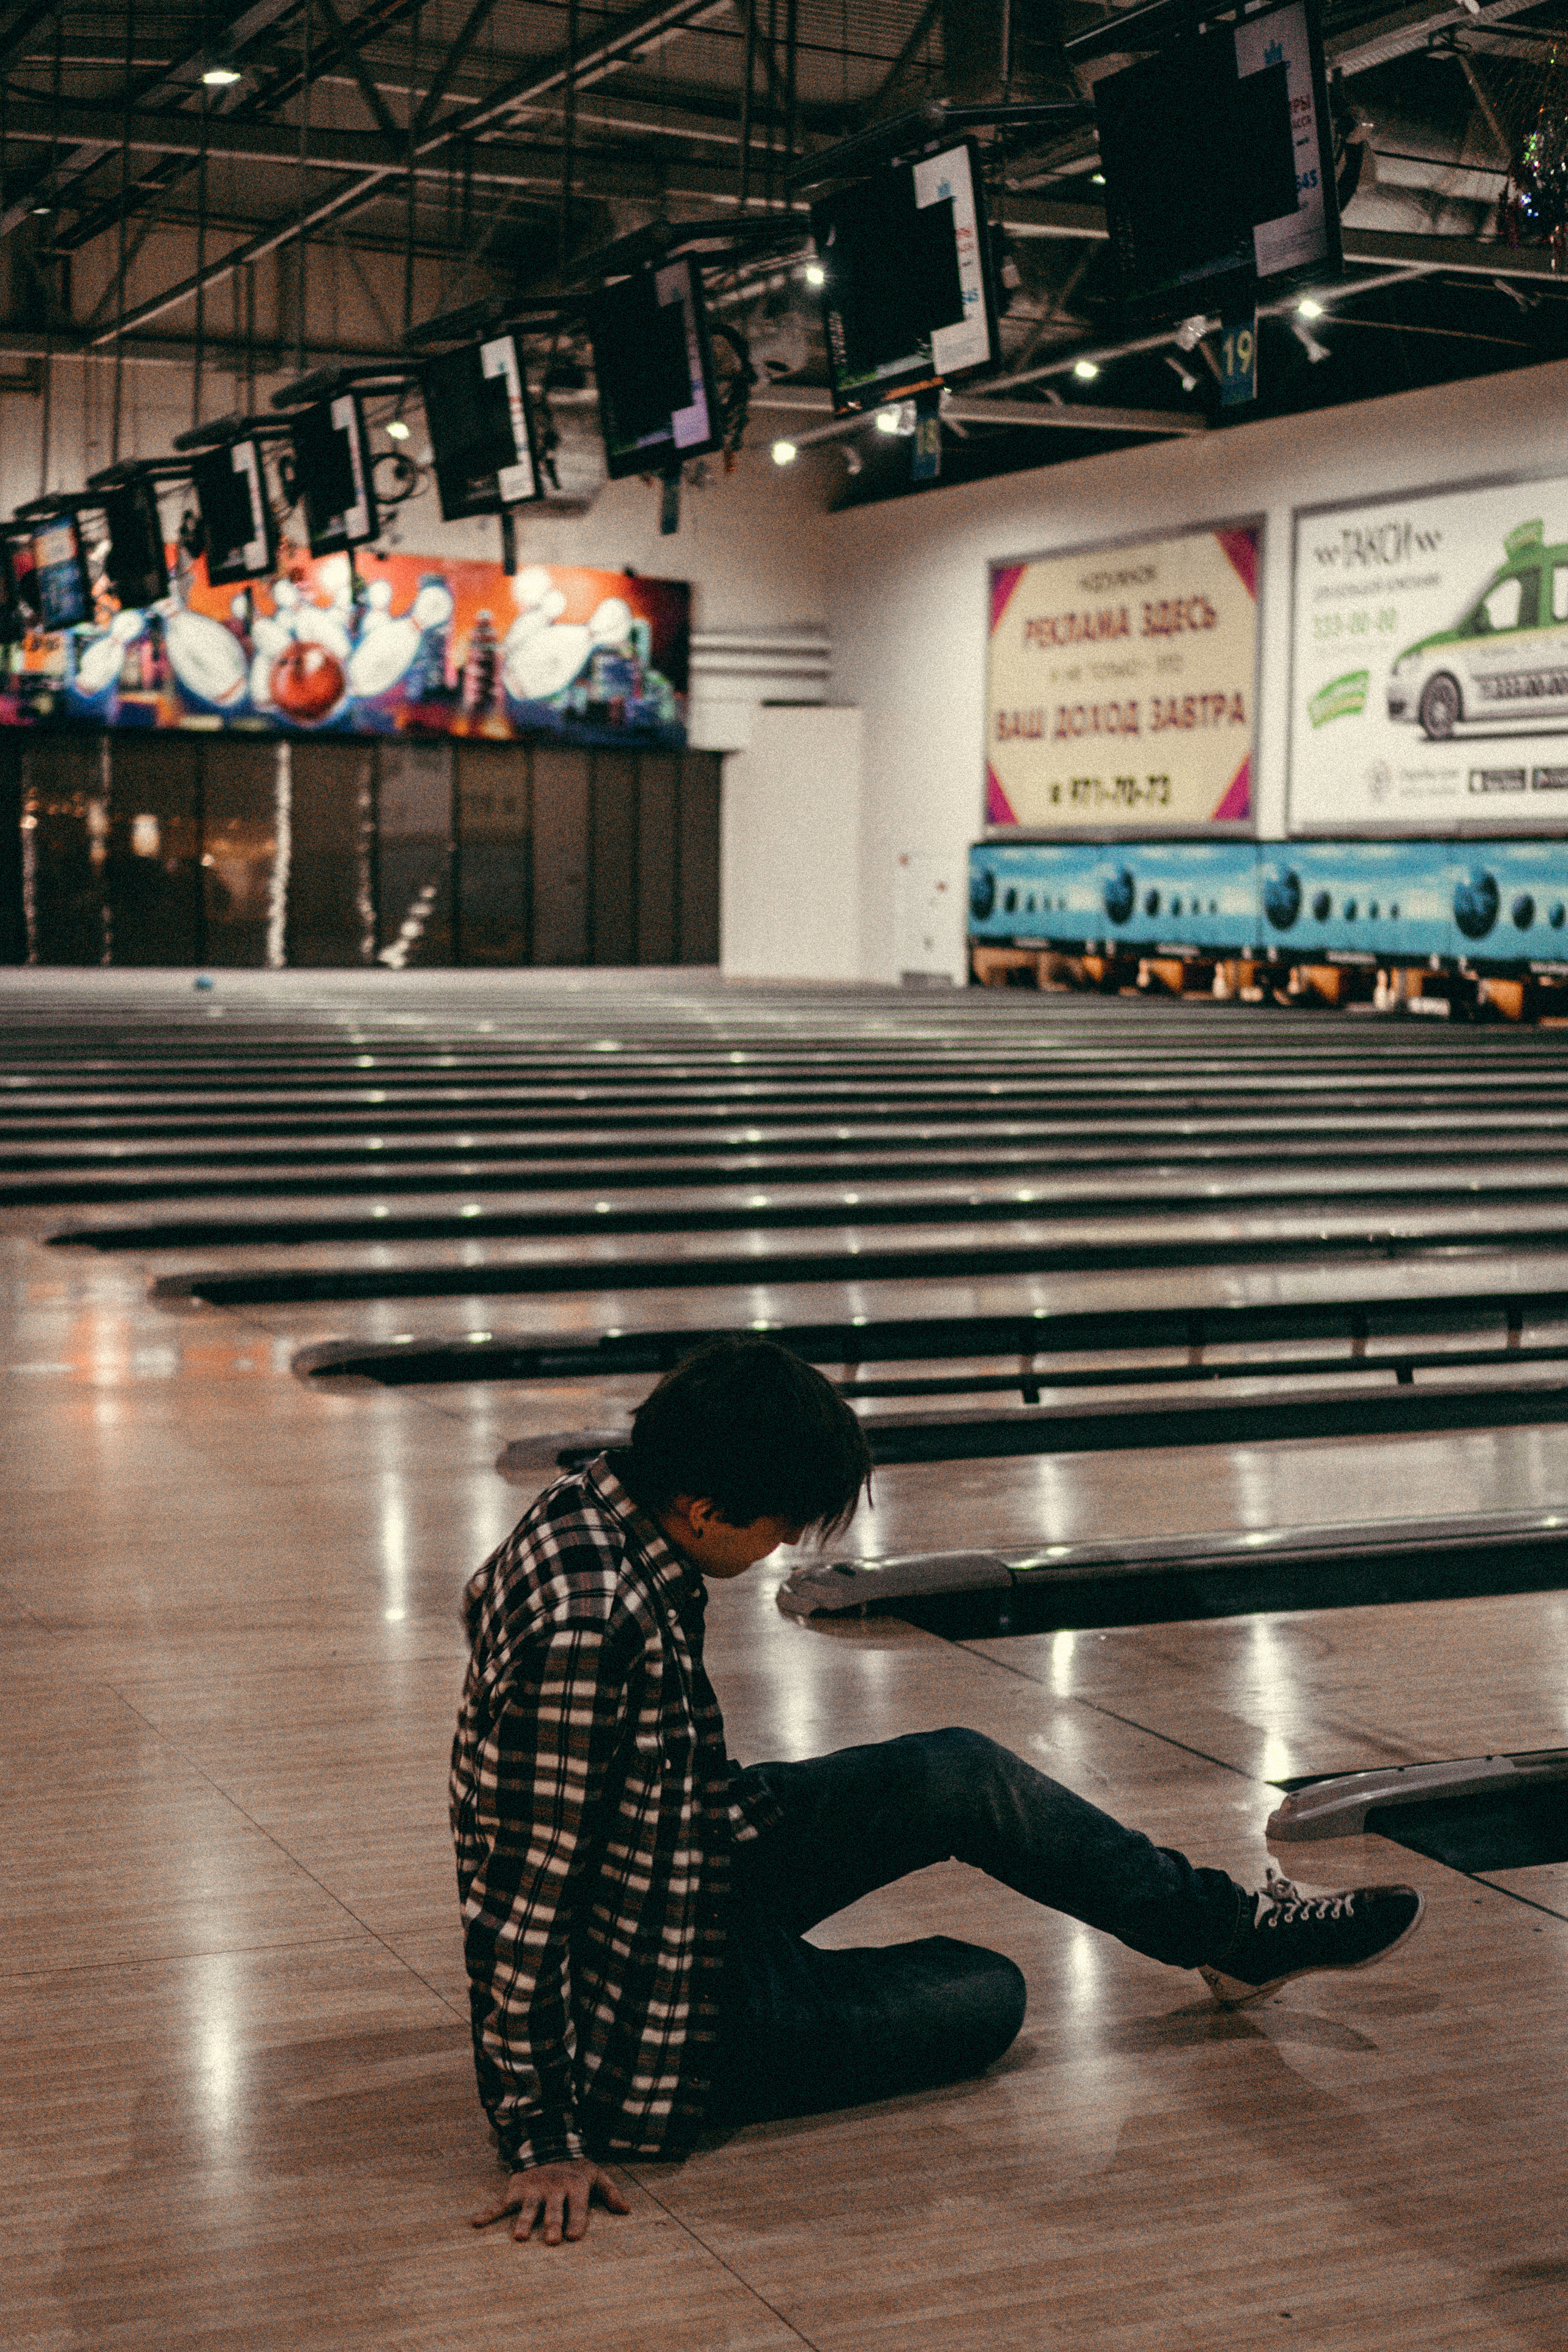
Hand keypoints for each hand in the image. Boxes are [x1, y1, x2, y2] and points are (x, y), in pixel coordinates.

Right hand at [472, 2159, 631, 2245]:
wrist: (549, 2142)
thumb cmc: (576, 2168)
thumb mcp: (596, 2174)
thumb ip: (610, 2192)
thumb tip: (626, 2210)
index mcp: (575, 2186)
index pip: (578, 2206)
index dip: (577, 2220)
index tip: (574, 2237)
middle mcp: (554, 2188)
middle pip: (553, 2210)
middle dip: (552, 2225)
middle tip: (551, 2241)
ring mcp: (534, 2189)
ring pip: (529, 2208)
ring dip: (523, 2221)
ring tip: (518, 2237)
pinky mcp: (517, 2188)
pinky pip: (501, 2201)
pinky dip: (489, 2211)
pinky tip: (477, 2223)